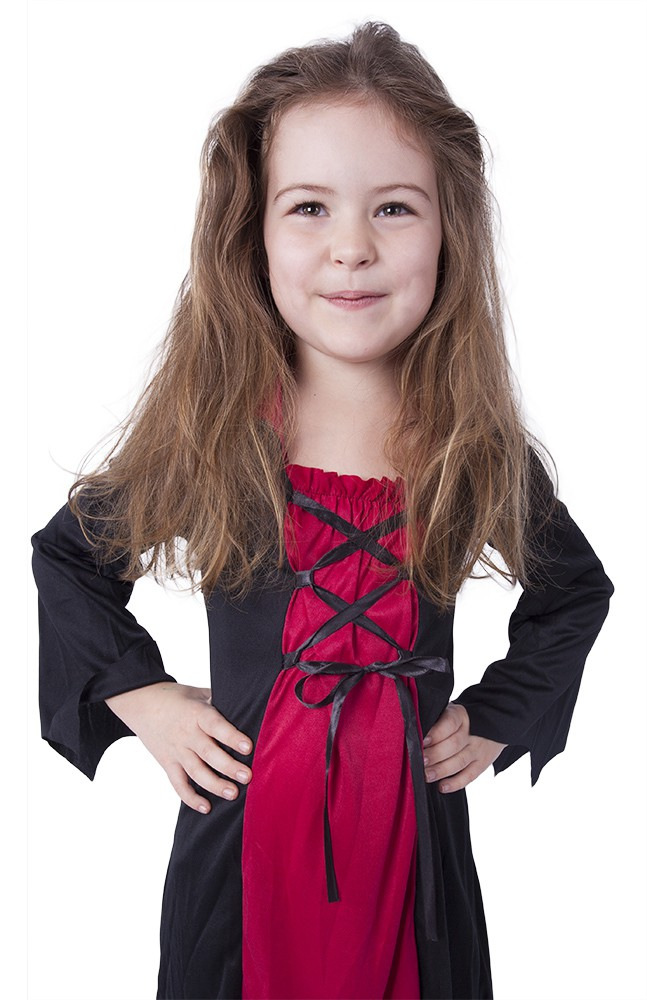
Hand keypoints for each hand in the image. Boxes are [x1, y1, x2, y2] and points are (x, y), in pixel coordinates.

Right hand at [105, 682, 252, 812]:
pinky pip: (178, 784)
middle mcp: (186, 734)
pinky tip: (206, 807)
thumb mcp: (198, 693)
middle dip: (228, 766)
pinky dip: (190, 798)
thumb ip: (219, 701)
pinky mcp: (167, 763)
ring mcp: (176, 751)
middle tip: (247, 776)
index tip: (247, 747)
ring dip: (214, 785)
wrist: (141, 703)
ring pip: (196, 772)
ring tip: (233, 793)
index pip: (215, 726)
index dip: (231, 737)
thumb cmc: (175, 697)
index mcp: (196, 714)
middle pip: (208, 753)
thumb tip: (246, 705)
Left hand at [422, 702, 505, 792]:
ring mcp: (478, 749)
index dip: (436, 733)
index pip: (450, 723)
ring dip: (441, 770)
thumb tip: (414, 735)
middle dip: (435, 755)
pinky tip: (442, 786)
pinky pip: (470, 776)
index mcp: (460, 715)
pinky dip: (455, 783)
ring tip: (426, 775)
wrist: (489, 724)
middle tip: (420, 762)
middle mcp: (471, 732)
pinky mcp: (482, 764)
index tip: (422, 741)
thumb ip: (435, 722)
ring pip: (460, 761)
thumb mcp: (448, 713)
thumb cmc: (458, 721)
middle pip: (454, 744)